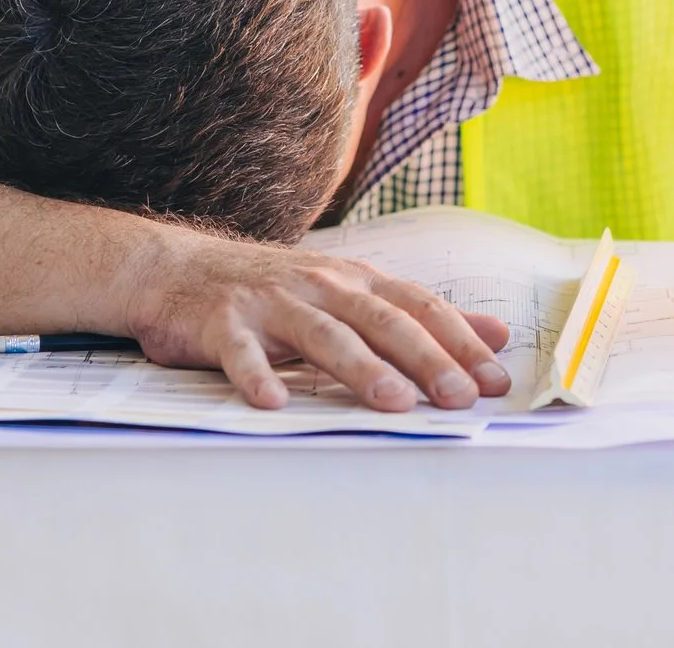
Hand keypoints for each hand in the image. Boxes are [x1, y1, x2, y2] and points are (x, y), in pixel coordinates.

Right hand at [121, 220, 513, 411]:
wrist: (177, 269)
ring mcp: (271, 302)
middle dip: (426, 358)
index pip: (419, 308)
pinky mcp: (222, 323)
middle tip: (460, 396)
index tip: (496, 381)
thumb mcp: (350, 294)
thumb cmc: (276, 291)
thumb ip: (419, 316)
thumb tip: (496, 334)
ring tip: (393, 401)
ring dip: (360, 367)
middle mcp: (320, 286)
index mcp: (355, 280)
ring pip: (323, 335)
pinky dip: (256, 375)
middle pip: (382, 321)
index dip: (460, 342)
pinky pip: (240, 353)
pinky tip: (273, 404)